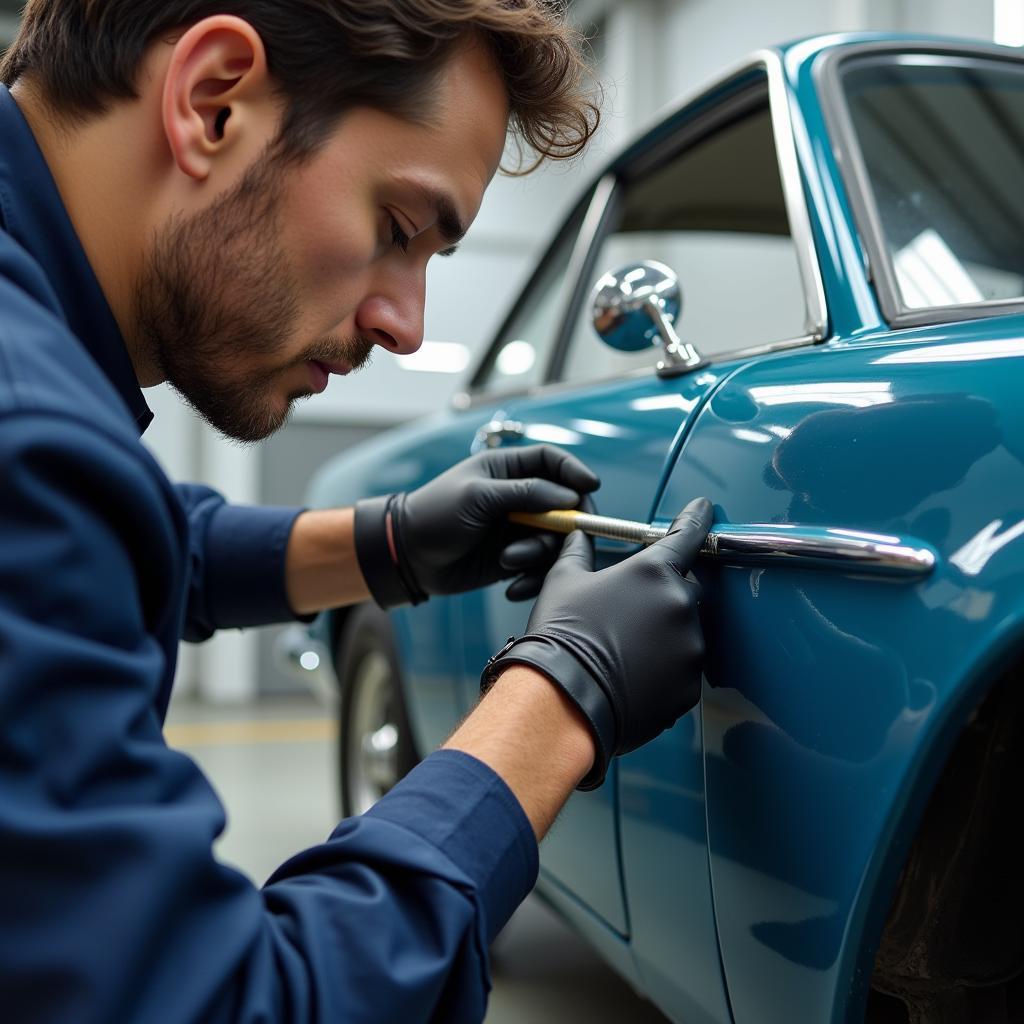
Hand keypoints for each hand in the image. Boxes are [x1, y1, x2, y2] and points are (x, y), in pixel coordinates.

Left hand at [354, 446, 599, 608]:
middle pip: (565, 505)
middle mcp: (519, 497)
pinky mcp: (515, 558)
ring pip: (555, 541)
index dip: (575, 472)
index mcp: (507, 470)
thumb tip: (569, 498)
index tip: (590, 488)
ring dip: (539, 555)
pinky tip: (512, 588)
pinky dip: (533, 578)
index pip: (552, 461)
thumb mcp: (478, 497)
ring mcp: (519, 529)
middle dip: (566, 524)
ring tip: (508, 562)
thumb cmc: (436, 515)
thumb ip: (524, 494)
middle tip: (565, 540)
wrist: (408, 557)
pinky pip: (541, 567)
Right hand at [481, 498, 711, 789]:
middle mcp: (680, 606)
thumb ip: (579, 551)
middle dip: (663, 595)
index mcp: (653, 572)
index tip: (704, 508)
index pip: (687, 535)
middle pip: (685, 589)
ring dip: (662, 636)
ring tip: (621, 653)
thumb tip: (578, 535)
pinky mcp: (688, 687)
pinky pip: (681, 671)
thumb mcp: (563, 580)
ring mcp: (689, 649)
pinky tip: (630, 676)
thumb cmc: (560, 635)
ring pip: (684, 632)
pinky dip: (662, 671)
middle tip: (628, 612)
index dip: (696, 519)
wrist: (561, 699)